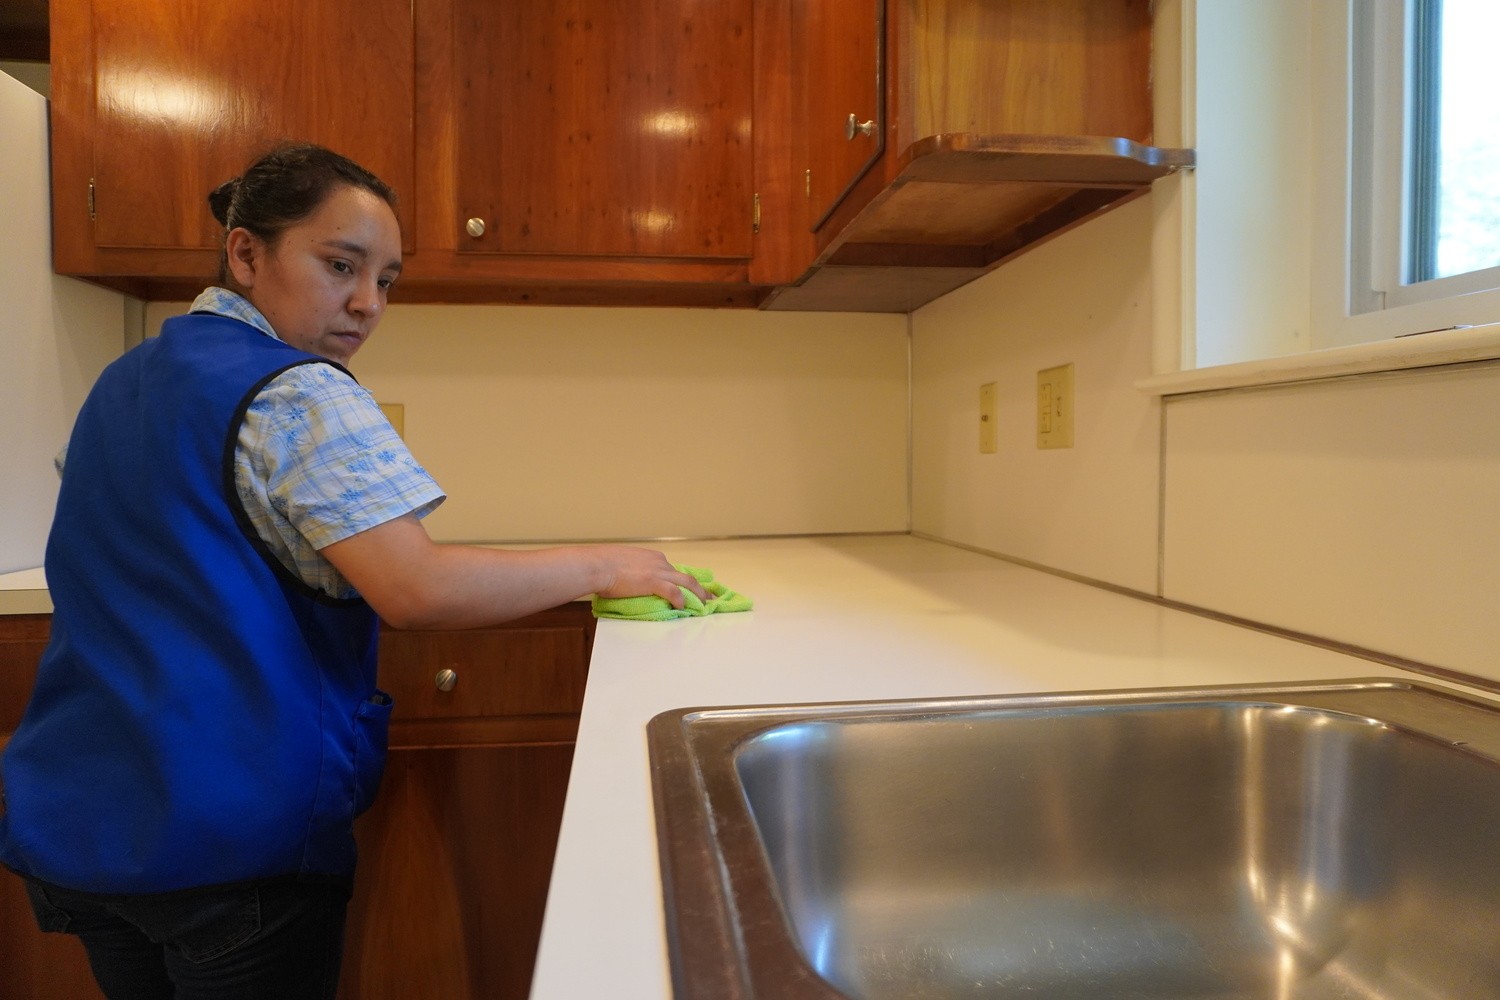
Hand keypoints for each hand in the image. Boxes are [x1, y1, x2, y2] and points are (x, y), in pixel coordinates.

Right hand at [592, 546, 710, 608]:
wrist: (597, 565)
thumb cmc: (603, 565)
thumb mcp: (623, 563)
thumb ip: (633, 572)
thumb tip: (630, 582)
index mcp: (653, 557)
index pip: (673, 570)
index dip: (682, 582)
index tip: (688, 589)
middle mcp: (659, 562)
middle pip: (686, 576)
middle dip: (699, 588)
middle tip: (708, 598)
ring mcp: (658, 571)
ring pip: (687, 583)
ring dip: (698, 595)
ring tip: (704, 606)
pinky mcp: (653, 582)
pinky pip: (674, 592)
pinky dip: (681, 600)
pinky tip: (683, 608)